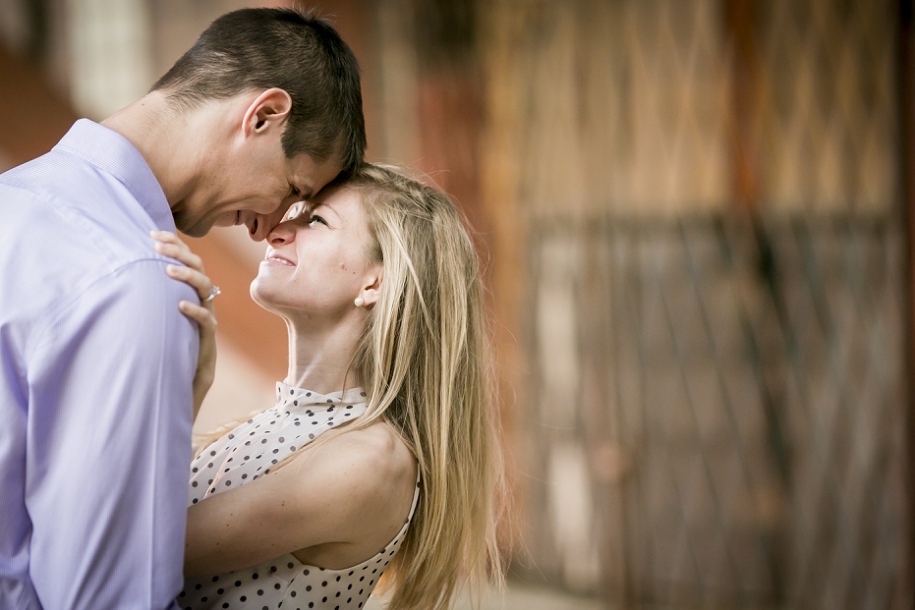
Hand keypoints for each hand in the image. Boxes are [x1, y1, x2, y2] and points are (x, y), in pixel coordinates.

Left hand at [152, 230, 216, 420]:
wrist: (184, 378)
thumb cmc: (167, 343)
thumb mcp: (156, 313)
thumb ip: (149, 293)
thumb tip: (118, 269)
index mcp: (190, 291)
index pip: (188, 258)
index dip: (174, 243)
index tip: (153, 232)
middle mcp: (201, 300)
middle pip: (199, 266)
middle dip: (179, 252)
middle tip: (157, 245)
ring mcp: (206, 318)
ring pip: (205, 288)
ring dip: (187, 275)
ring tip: (167, 270)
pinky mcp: (207, 338)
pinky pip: (206, 320)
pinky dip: (194, 311)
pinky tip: (179, 305)